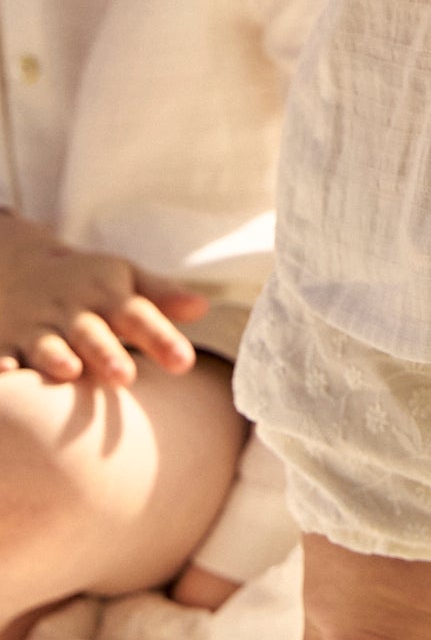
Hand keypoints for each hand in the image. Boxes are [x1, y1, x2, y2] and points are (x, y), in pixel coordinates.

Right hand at [0, 213, 206, 384]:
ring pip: (46, 345)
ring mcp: (37, 328)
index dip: (162, 339)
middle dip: (107, 354)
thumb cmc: (86, 282)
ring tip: (69, 370)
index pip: (140, 317)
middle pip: (93, 334)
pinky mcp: (6, 343)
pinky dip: (2, 365)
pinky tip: (5, 376)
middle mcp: (73, 314)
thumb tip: (203, 308)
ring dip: (55, 357)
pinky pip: (2, 355)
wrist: (15, 263)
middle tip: (126, 376)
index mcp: (108, 298)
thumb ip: (162, 296)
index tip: (184, 362)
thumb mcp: (125, 279)